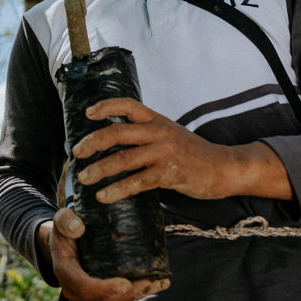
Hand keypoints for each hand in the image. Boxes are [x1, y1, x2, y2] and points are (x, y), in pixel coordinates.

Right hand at [38, 208, 169, 300]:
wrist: (62, 242)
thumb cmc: (65, 228)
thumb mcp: (62, 219)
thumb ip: (66, 220)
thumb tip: (79, 227)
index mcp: (65, 270)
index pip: (85, 286)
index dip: (105, 288)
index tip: (125, 283)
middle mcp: (73, 288)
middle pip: (103, 299)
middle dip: (129, 293)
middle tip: (152, 282)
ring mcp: (85, 295)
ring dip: (137, 294)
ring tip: (159, 283)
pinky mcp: (97, 295)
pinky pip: (116, 298)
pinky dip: (136, 293)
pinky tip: (155, 284)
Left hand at [72, 98, 294, 203]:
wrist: (224, 168)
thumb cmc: (193, 154)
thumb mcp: (170, 134)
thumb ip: (147, 134)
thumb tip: (114, 141)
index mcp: (157, 119)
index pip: (128, 104)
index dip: (106, 106)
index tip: (88, 113)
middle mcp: (159, 132)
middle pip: (117, 132)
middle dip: (92, 142)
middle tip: (76, 153)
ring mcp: (164, 152)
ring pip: (123, 159)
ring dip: (99, 169)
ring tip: (84, 178)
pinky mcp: (169, 173)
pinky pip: (136, 182)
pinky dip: (117, 189)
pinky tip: (104, 196)